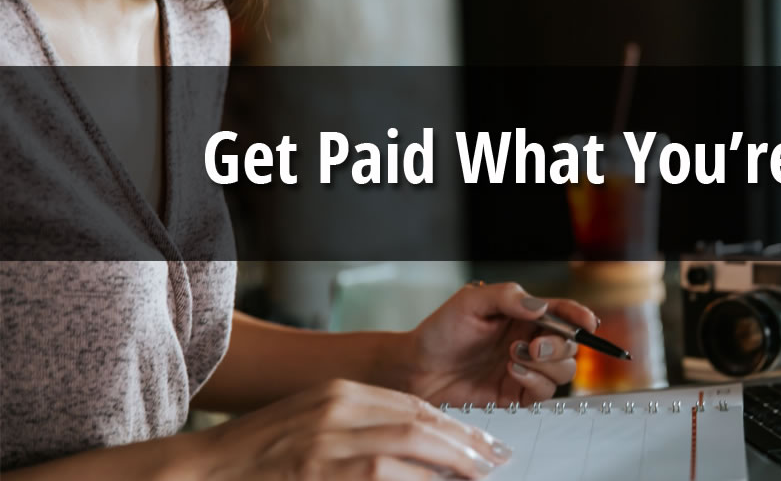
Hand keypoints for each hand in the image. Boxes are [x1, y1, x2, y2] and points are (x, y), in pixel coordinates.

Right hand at [188, 379, 510, 479]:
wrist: (200, 470)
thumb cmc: (257, 455)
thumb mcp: (310, 425)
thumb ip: (357, 428)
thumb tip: (413, 447)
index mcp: (337, 392)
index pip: (412, 404)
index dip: (453, 424)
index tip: (482, 440)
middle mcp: (336, 408)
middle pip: (419, 420)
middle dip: (465, 441)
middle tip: (496, 459)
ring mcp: (326, 440)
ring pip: (408, 445)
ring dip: (451, 462)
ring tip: (480, 474)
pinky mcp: (318, 469)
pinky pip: (382, 472)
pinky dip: (416, 479)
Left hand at [391, 282, 597, 405]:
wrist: (418, 368)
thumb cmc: (441, 331)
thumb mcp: (470, 302)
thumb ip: (507, 297)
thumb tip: (541, 306)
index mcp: (524, 315)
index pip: (562, 313)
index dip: (579, 316)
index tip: (587, 322)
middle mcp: (530, 341)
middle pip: (570, 345)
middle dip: (560, 346)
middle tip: (534, 346)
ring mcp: (526, 368)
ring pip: (563, 370)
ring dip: (546, 365)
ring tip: (513, 358)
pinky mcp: (517, 394)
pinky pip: (544, 393)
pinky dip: (535, 382)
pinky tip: (512, 371)